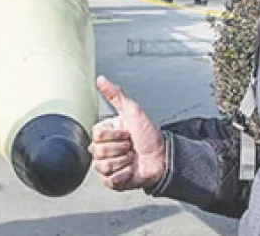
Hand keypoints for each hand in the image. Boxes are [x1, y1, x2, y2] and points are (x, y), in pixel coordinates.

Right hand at [90, 76, 167, 191]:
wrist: (162, 158)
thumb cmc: (149, 135)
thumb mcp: (133, 111)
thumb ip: (115, 95)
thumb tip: (100, 78)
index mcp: (106, 133)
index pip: (97, 134)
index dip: (116, 135)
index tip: (128, 133)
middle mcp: (103, 150)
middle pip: (99, 151)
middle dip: (121, 148)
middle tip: (131, 147)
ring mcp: (106, 166)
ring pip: (103, 166)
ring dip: (124, 162)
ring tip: (132, 158)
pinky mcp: (112, 182)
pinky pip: (110, 180)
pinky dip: (124, 175)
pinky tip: (131, 170)